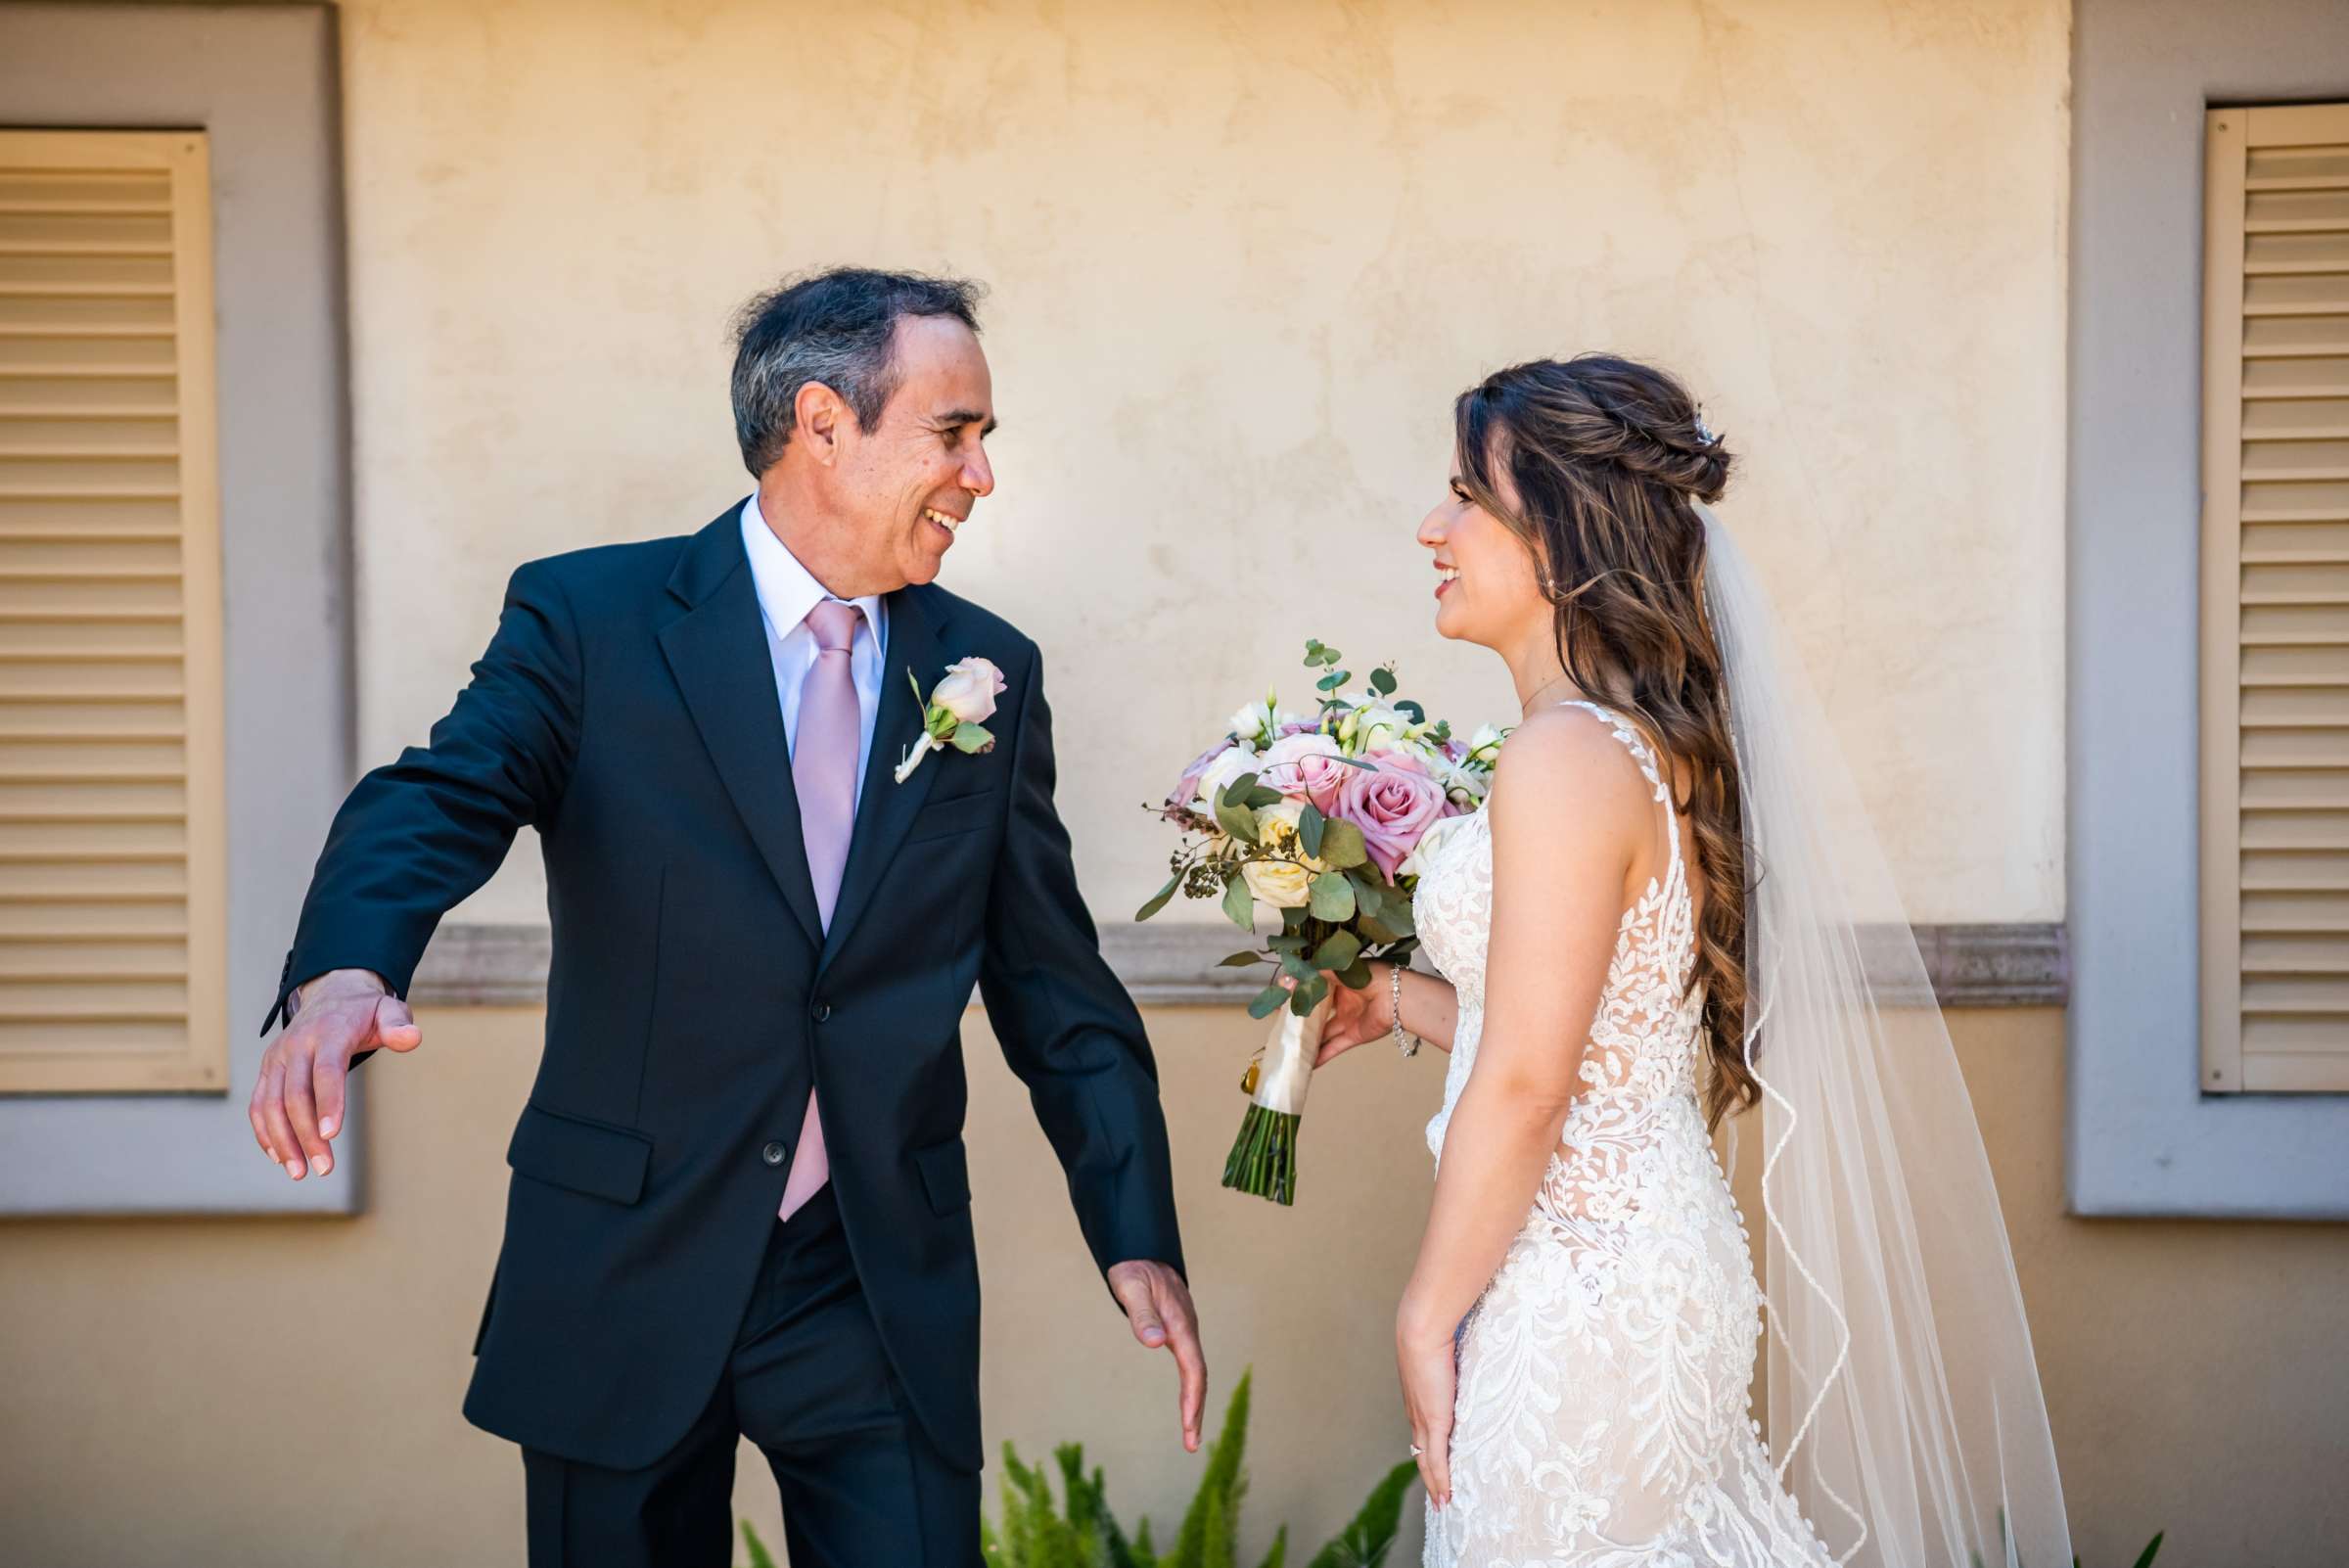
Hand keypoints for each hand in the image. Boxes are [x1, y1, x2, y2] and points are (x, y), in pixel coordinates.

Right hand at [248, 968, 419, 1179]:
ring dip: (282, 1141)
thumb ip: (399, 1025)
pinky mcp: (268, 1070)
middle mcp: (296, 1045)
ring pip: (270, 1104)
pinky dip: (265, 1132)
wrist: (330, 994)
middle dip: (307, 1135)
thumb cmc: (365, 1011)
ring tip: (300, 1172)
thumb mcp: (388, 1011)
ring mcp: (277, 1058)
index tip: (333, 1135)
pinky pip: (258, 1104)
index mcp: (329, 1032)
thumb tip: (412, 1038)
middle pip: (295, 1095)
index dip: (329, 1102)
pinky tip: (281, 1157)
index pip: (326, 1070)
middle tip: (324, 1168)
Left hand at [1107, 1259, 1207, 1452]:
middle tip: (1191, 1444)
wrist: (1141, 1251)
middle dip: (1196, 1410)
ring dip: (1194, 1402)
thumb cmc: (1134, 1269)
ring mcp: (1184, 1331)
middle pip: (1199, 1376)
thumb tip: (1155, 1344)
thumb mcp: (1132, 1288)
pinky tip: (1187, 1403)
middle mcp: (1187, 1330)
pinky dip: (1190, 1388)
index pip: (1193, 1369)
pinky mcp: (1178, 1331)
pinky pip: (1190, 1365)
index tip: (1189, 1427)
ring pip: (1196, 1372)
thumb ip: (1142, 1315)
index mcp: (1180, 1324)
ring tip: (1191, 1433)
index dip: (1192, 1399)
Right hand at [1283, 960, 1394, 1065]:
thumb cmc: (1370, 977)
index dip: (1299, 993)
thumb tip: (1289, 978)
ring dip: (1309, 1040)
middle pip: (1318, 1012)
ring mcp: (1349, 1019)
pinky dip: (1322, 1056)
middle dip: (1301, 1018)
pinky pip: (1335, 1046)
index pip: (1315, 988)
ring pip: (1324, 1032)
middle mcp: (1343, 1001)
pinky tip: (1307, 1064)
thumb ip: (1315, 974)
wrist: (1397, 996)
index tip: (1281, 999)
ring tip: (1289, 1047)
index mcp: (1340, 981)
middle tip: (1281, 1025)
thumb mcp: (1340, 970)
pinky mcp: (1354, 1036)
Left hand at [1396, 1307, 1456, 1508]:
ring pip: (1427, 1463)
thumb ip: (1453, 1362)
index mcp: (1417, 1400)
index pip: (1421, 1435)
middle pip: (1421, 1455)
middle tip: (1438, 1498)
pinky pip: (1437, 1459)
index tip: (1433, 1468)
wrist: (1421, 1330)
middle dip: (1429, 1478)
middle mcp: (1416, 1414)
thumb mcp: (1444, 1353)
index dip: (1427, 1454)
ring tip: (1443, 1504)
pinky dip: (1441, 1480)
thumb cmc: (1433, 1333)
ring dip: (1435, 1485)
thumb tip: (1464, 1355)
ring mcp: (1423, 1420)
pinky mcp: (1434, 1422)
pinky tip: (1446, 1497)